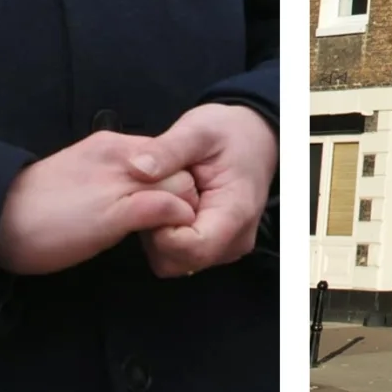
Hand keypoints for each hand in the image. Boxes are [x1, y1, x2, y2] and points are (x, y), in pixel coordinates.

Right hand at [0, 132, 199, 275]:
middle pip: (181, 166)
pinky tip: (168, 241)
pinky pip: (165, 207)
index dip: (175, 182)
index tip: (169, 209)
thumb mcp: (80, 178)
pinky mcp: (115, 212)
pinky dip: (177, 223)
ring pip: (181, 184)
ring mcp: (118, 182)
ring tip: (173, 237)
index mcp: (109, 145)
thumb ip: (110, 178)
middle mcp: (119, 155)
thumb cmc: (34, 206)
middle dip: (188, 197)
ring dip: (187, 213)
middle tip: (177, 226)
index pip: (166, 154)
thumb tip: (134, 191)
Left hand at [137, 103, 275, 279]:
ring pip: (174, 262)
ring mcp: (224, 249)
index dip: (160, 229)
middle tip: (156, 192)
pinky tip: (170, 205)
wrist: (254, 138)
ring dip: (158, 234)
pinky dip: (167, 235)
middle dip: (155, 232)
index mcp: (234, 215)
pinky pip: (179, 255)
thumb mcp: (198, 130)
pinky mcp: (215, 248)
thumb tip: (137, 167)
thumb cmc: (229, 133)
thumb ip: (169, 149)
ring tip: (165, 196)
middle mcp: (233, 242)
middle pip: (177, 261)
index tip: (153, 197)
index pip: (189, 249)